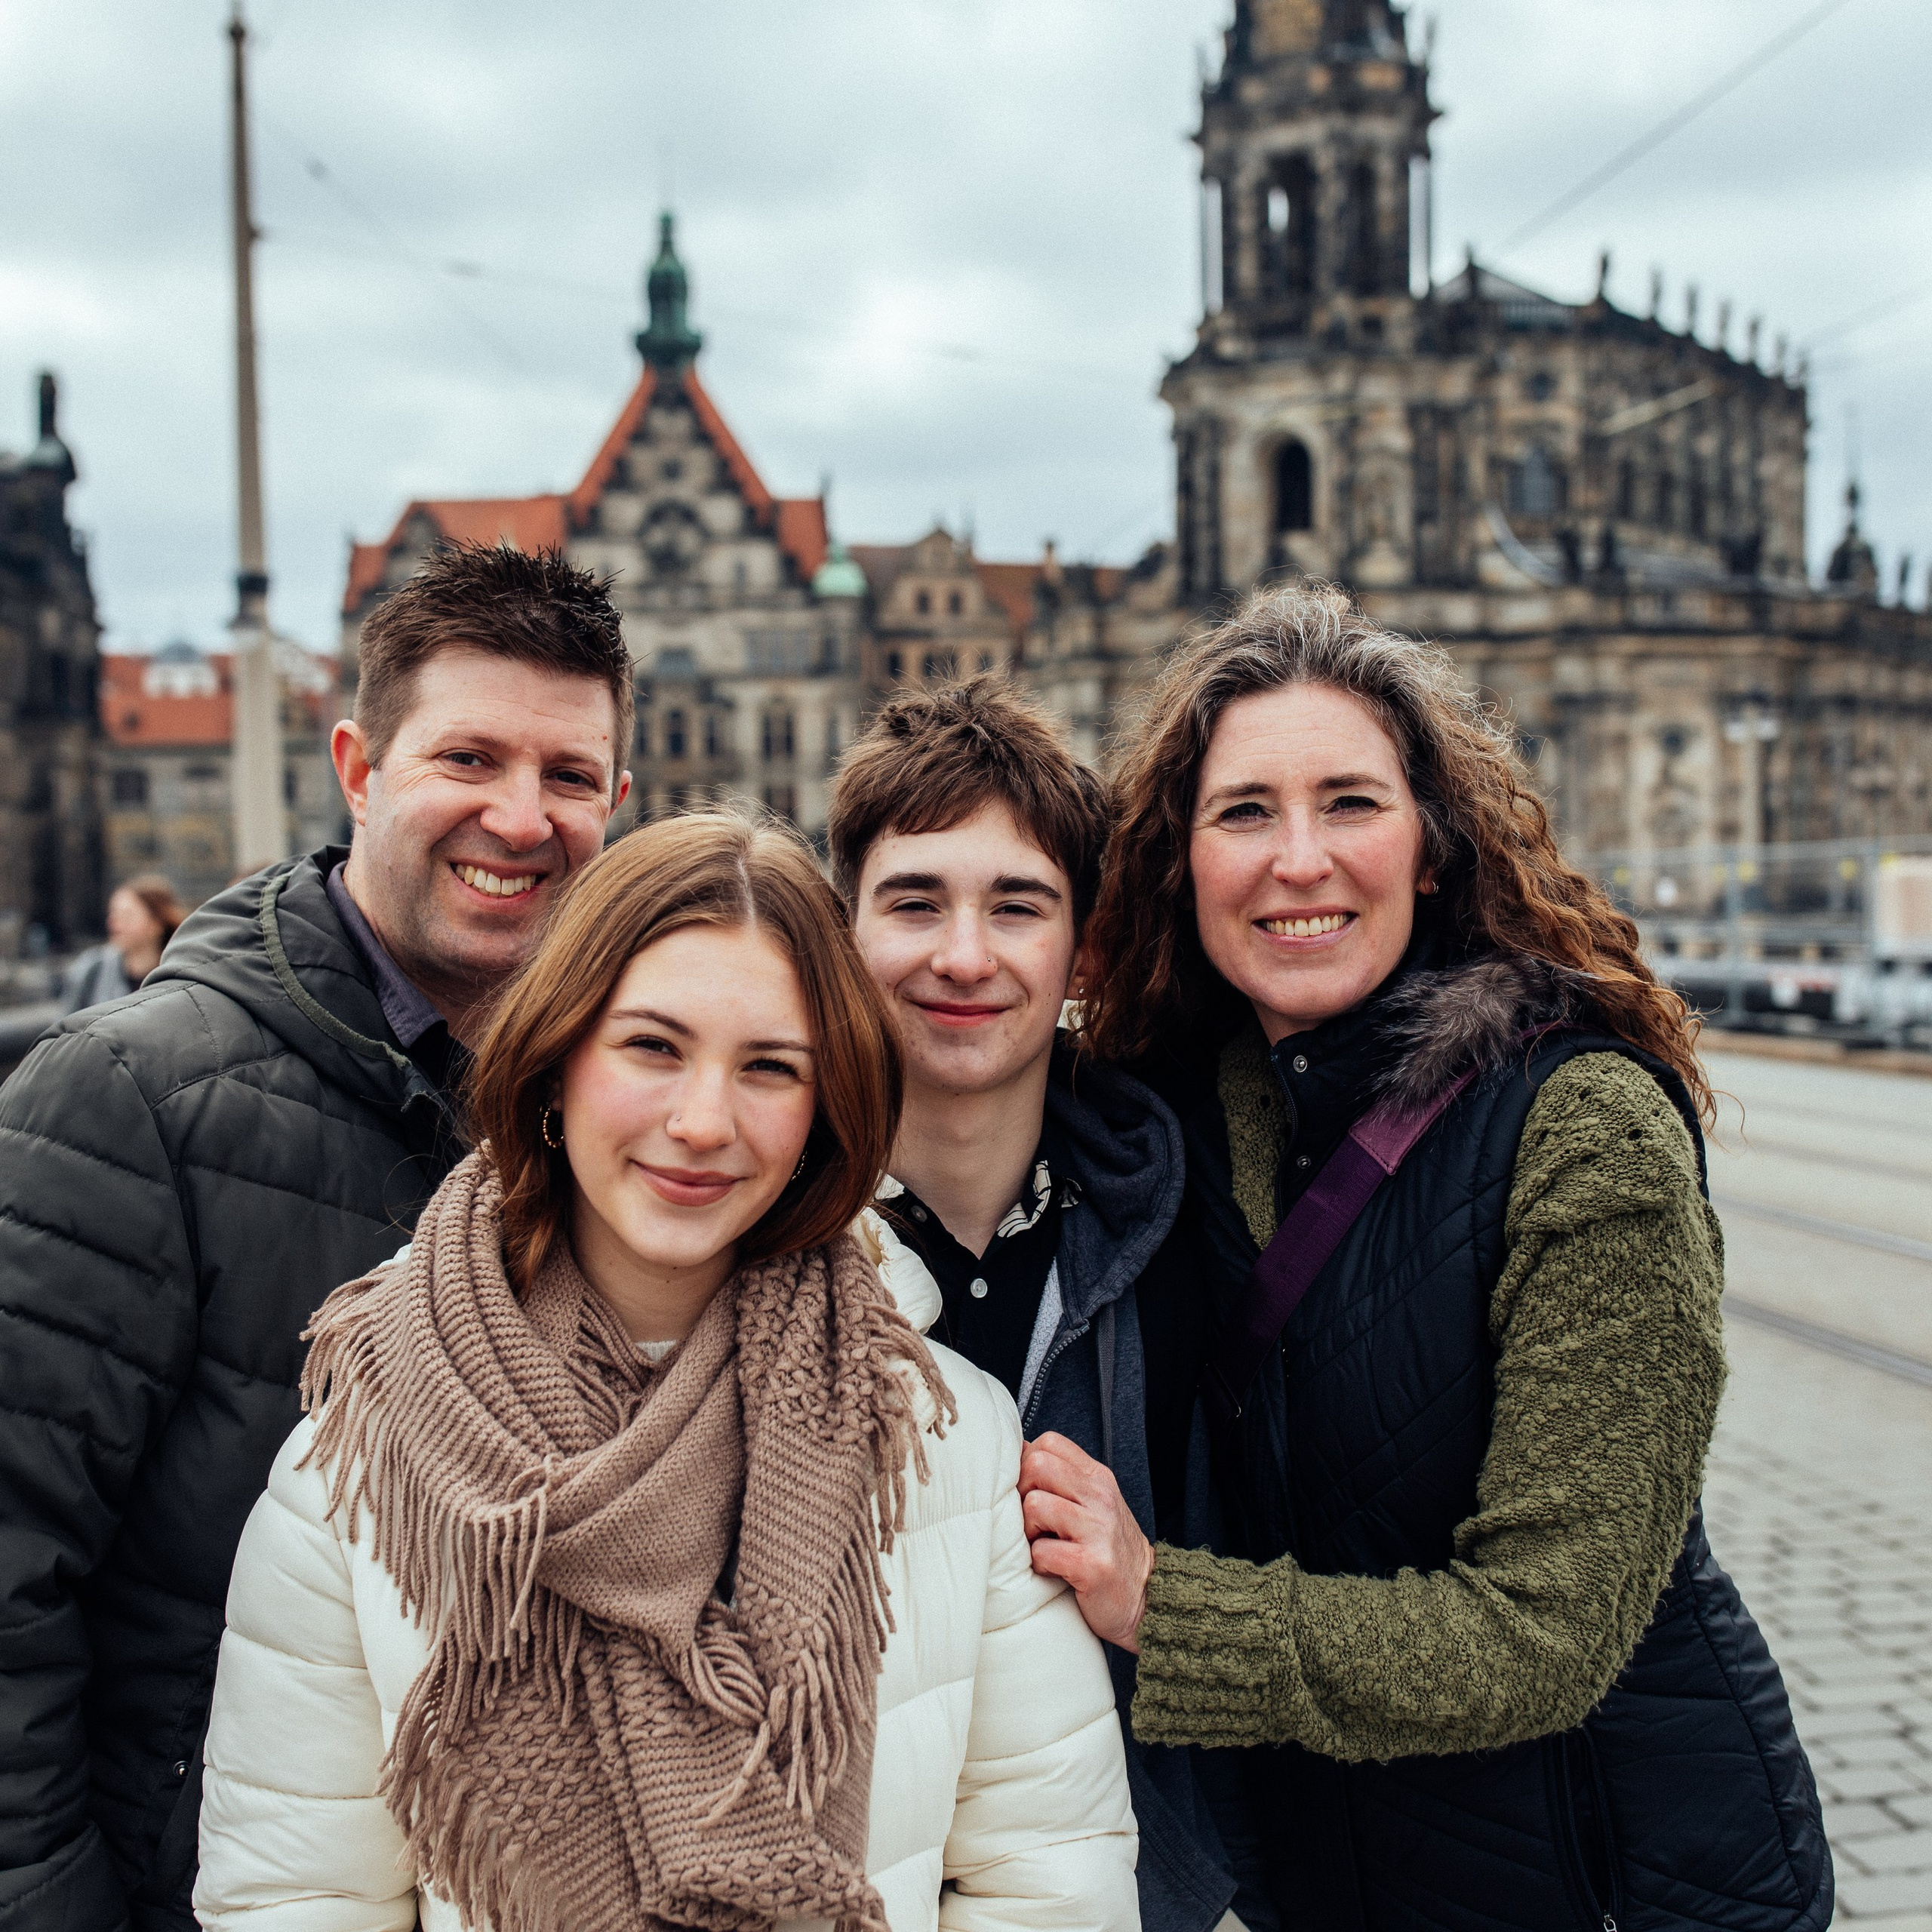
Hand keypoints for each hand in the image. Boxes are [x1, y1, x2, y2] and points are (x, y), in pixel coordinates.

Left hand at [1018, 1432, 1155, 1651]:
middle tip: (1033, 1521)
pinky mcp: (1092, 1565)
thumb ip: (1063, 1478)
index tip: (1031, 1491)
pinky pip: (1041, 1551)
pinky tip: (1054, 1569)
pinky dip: (1039, 1564)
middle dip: (1022, 1493)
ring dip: (1029, 1532)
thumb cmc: (1107, 1550)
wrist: (1147, 1598)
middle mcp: (1101, 1497)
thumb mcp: (1093, 1504)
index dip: (1027, 1464)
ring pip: (1034, 1506)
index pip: (1049, 1443)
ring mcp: (1099, 1530)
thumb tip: (1019, 1450)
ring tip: (1044, 1545)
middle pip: (1037, 1466)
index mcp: (1098, 1478)